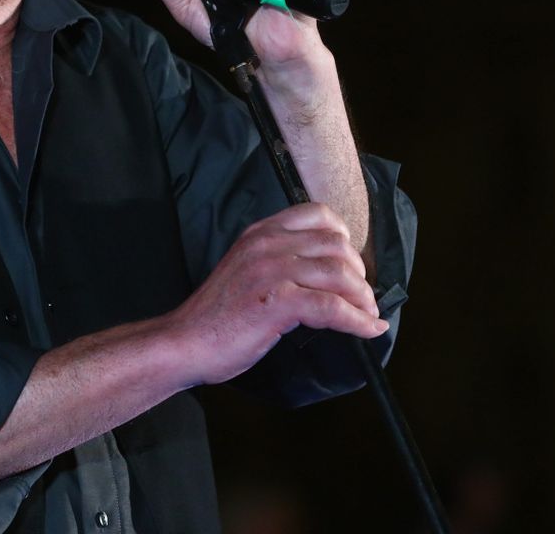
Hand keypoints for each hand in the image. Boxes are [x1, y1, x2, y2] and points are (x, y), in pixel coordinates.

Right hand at [162, 202, 386, 387]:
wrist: (185, 341)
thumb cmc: (215, 315)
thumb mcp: (246, 270)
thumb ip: (277, 261)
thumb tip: (324, 273)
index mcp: (260, 233)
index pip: (316, 214)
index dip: (344, 236)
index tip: (350, 261)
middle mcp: (267, 244)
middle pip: (337, 246)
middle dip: (359, 273)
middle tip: (363, 298)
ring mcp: (272, 271)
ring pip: (340, 274)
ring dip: (363, 298)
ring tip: (367, 315)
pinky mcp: (278, 302)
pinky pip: (333, 307)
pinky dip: (358, 321)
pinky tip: (368, 330)